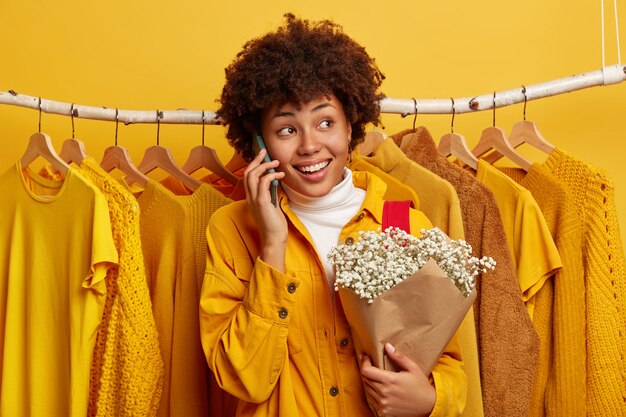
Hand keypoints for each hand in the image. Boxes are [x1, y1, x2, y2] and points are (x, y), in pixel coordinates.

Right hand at [243, 149, 286, 270]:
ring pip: (252, 175)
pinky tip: (280, 175)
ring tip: (276, 162)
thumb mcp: (272, 204)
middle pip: (247, 172)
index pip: (247, 176)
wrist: (274, 238)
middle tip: (265, 152)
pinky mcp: (261, 202)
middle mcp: (249, 197)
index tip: (262, 156)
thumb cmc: (274, 224)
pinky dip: (271, 175)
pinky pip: (263, 183)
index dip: (254, 164)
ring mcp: (254, 200)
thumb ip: (270, 193)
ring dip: (264, 166)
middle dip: (256, 160)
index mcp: (251, 198)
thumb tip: (275, 180)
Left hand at [360, 343, 435, 416]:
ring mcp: (384, 404)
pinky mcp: (384, 412)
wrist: (428, 406)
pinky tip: (380, 388)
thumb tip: (387, 346)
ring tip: (375, 376)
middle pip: (365, 380)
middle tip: (370, 365)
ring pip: (367, 390)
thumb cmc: (421, 386)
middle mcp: (384, 393)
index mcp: (390, 380)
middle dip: (366, 370)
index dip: (364, 363)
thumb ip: (399, 357)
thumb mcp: (413, 368)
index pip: (367, 371)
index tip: (366, 358)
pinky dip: (373, 393)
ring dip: (369, 382)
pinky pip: (373, 400)